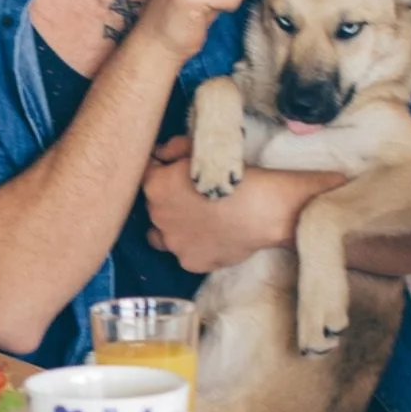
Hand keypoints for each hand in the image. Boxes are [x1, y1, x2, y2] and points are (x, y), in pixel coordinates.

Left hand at [142, 136, 342, 272]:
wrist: (264, 208)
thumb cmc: (235, 174)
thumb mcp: (203, 150)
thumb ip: (174, 149)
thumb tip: (160, 153)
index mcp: (155, 186)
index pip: (145, 175)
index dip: (160, 172)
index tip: (174, 172)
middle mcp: (157, 217)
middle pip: (154, 206)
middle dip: (167, 200)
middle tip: (191, 196)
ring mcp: (173, 243)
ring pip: (162, 235)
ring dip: (173, 227)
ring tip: (197, 220)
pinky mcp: (191, 262)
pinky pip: (186, 253)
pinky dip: (195, 246)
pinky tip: (213, 237)